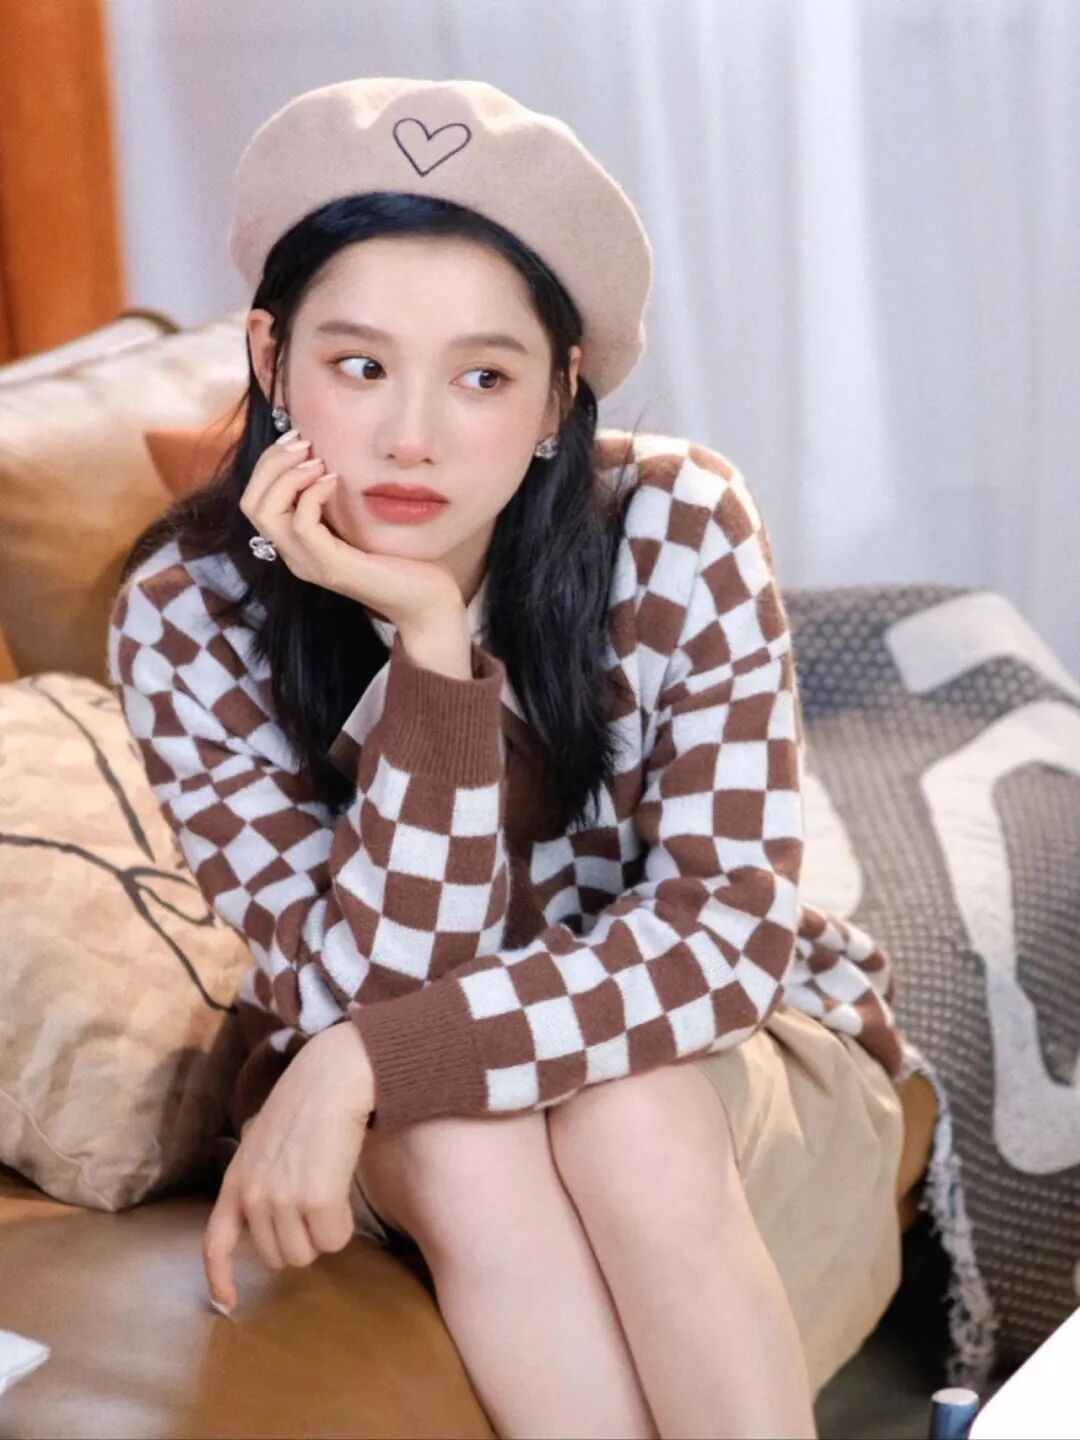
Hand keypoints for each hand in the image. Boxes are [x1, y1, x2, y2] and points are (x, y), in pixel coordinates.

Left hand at [203, 1022, 375, 1313]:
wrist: (334, 1077)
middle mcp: (254, 1195)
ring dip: (325, 1234)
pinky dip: (345, 1226)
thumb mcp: (264, 1138)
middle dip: (301, 1240)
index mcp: (237, 1179)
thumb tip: (264, 1213)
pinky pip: (335, 1240)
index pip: (215, 1242)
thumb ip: (258, 1176)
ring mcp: (283, 1198)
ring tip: (332, 1192)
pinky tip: (345, 1192)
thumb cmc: (307, 1102)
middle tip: (317, 1204)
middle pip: (278, 1257)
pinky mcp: (316, 1198)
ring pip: (307, 1254)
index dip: (220, 1278)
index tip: (229, 1305)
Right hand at [239, 428, 465, 633]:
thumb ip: (336, 496)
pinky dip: (312, 495)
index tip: (298, 437)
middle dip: (271, 463)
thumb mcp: (358, 518)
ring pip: (266, 513)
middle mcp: (295, 556)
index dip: (269, 462)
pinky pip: (301, 525)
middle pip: (251, 504)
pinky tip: (335, 481)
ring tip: (317, 461)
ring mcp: (310, 563)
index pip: (256, 499)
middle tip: (303, 443)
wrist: (427, 600)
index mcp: (297, 543)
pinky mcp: (330, 567)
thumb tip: (324, 452)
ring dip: (288, 476)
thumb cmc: (400, 557)